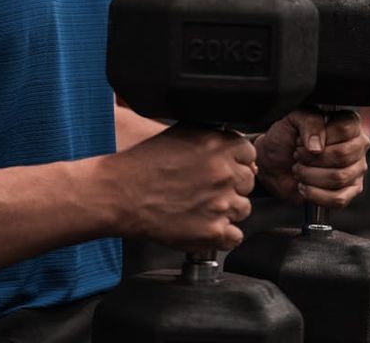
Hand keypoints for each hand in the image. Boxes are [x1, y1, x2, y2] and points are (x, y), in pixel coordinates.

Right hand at [113, 124, 256, 251]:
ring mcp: (220, 204)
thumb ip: (211, 138)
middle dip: (232, 184)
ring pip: (243, 209)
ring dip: (227, 208)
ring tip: (201, 205)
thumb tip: (234, 149)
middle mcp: (222, 173)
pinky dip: (222, 233)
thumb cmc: (143, 163)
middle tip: (207, 187)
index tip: (225, 166)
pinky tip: (203, 223)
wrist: (120, 192)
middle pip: (248, 181)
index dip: (237, 160)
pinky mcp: (212, 232)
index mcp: (216, 145)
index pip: (249, 153)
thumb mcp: (179, 133)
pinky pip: (235, 236)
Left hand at [255, 109, 369, 207]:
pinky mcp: (350, 191)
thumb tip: (318, 146)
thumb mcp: (293, 120)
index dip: (319, 136)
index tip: (302, 139)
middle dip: (311, 157)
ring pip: (339, 177)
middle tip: (298, 155)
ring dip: (310, 175)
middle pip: (342, 155)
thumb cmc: (286, 139)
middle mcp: (357, 146)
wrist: (273, 163)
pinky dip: (315, 194)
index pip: (345, 129)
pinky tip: (305, 186)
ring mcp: (356, 170)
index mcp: (347, 123)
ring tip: (300, 169)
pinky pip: (339, 199)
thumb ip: (309, 122)